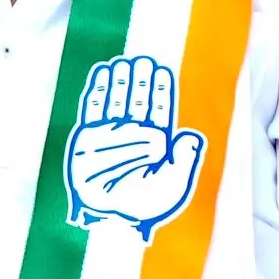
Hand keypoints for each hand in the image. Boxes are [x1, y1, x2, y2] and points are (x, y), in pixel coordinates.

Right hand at [66, 55, 204, 238]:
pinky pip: (93, 109)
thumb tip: (191, 135)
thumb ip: (185, 161)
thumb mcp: (173, 186)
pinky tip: (101, 74)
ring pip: (117, 101)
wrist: (109, 220)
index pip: (159, 110)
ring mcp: (108, 135)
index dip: (160, 90)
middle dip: (140, 80)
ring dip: (121, 81)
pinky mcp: (86, 138)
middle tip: (142, 59)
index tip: (162, 70)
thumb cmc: (142, 205)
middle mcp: (132, 135)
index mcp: (155, 144)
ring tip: (124, 61)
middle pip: (137, 101)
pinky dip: (97, 91)